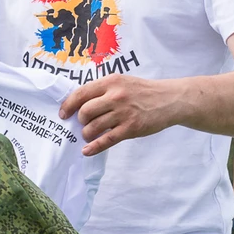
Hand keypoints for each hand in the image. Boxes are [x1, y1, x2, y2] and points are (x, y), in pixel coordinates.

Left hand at [60, 74, 175, 155]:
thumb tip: (80, 104)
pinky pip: (107, 140)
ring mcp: (123, 113)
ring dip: (87, 134)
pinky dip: (94, 147)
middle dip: (81, 121)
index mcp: (111, 82)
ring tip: (89, 135)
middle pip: (85, 112)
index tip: (64, 114)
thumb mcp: (122, 82)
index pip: (81, 93)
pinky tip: (87, 151)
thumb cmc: (143, 91)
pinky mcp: (131, 128)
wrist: (169, 99)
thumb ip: (103, 90)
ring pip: (94, 127)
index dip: (68, 105)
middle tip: (84, 124)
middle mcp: (115, 96)